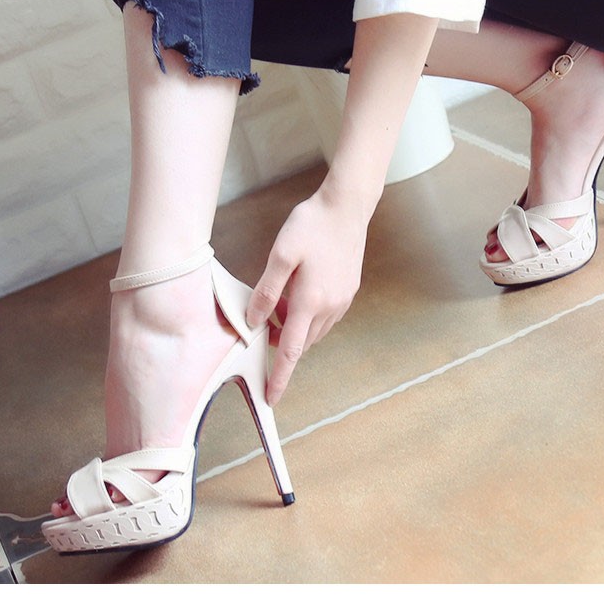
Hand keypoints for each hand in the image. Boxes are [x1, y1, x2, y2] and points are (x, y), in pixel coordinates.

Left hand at [246, 177, 368, 404]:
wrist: (347, 206)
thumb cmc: (312, 226)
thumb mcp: (280, 254)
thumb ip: (267, 291)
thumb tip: (254, 321)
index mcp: (310, 302)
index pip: (291, 351)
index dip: (279, 376)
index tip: (271, 397)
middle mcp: (330, 307)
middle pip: (302, 341)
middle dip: (283, 342)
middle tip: (265, 322)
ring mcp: (343, 300)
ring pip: (314, 330)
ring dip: (296, 327)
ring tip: (281, 301)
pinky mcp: (349, 290)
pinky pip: (325, 316)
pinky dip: (309, 315)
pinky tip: (300, 291)